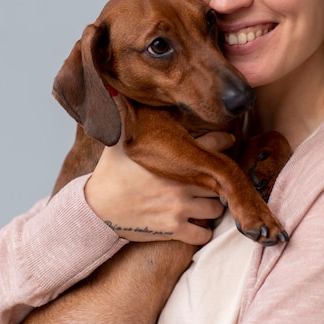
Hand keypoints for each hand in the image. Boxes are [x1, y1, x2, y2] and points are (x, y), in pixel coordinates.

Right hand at [85, 97, 231, 244]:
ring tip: (203, 200)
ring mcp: (179, 207)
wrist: (97, 210)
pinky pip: (204, 234)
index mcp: (172, 159)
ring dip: (212, 205)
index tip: (226, 141)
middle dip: (216, 179)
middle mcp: (181, 183)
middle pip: (219, 180)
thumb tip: (114, 90)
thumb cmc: (110, 174)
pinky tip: (196, 223)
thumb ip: (123, 115)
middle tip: (211, 178)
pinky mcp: (174, 229)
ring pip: (215, 207)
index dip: (223, 141)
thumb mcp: (118, 142)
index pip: (213, 143)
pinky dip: (203, 230)